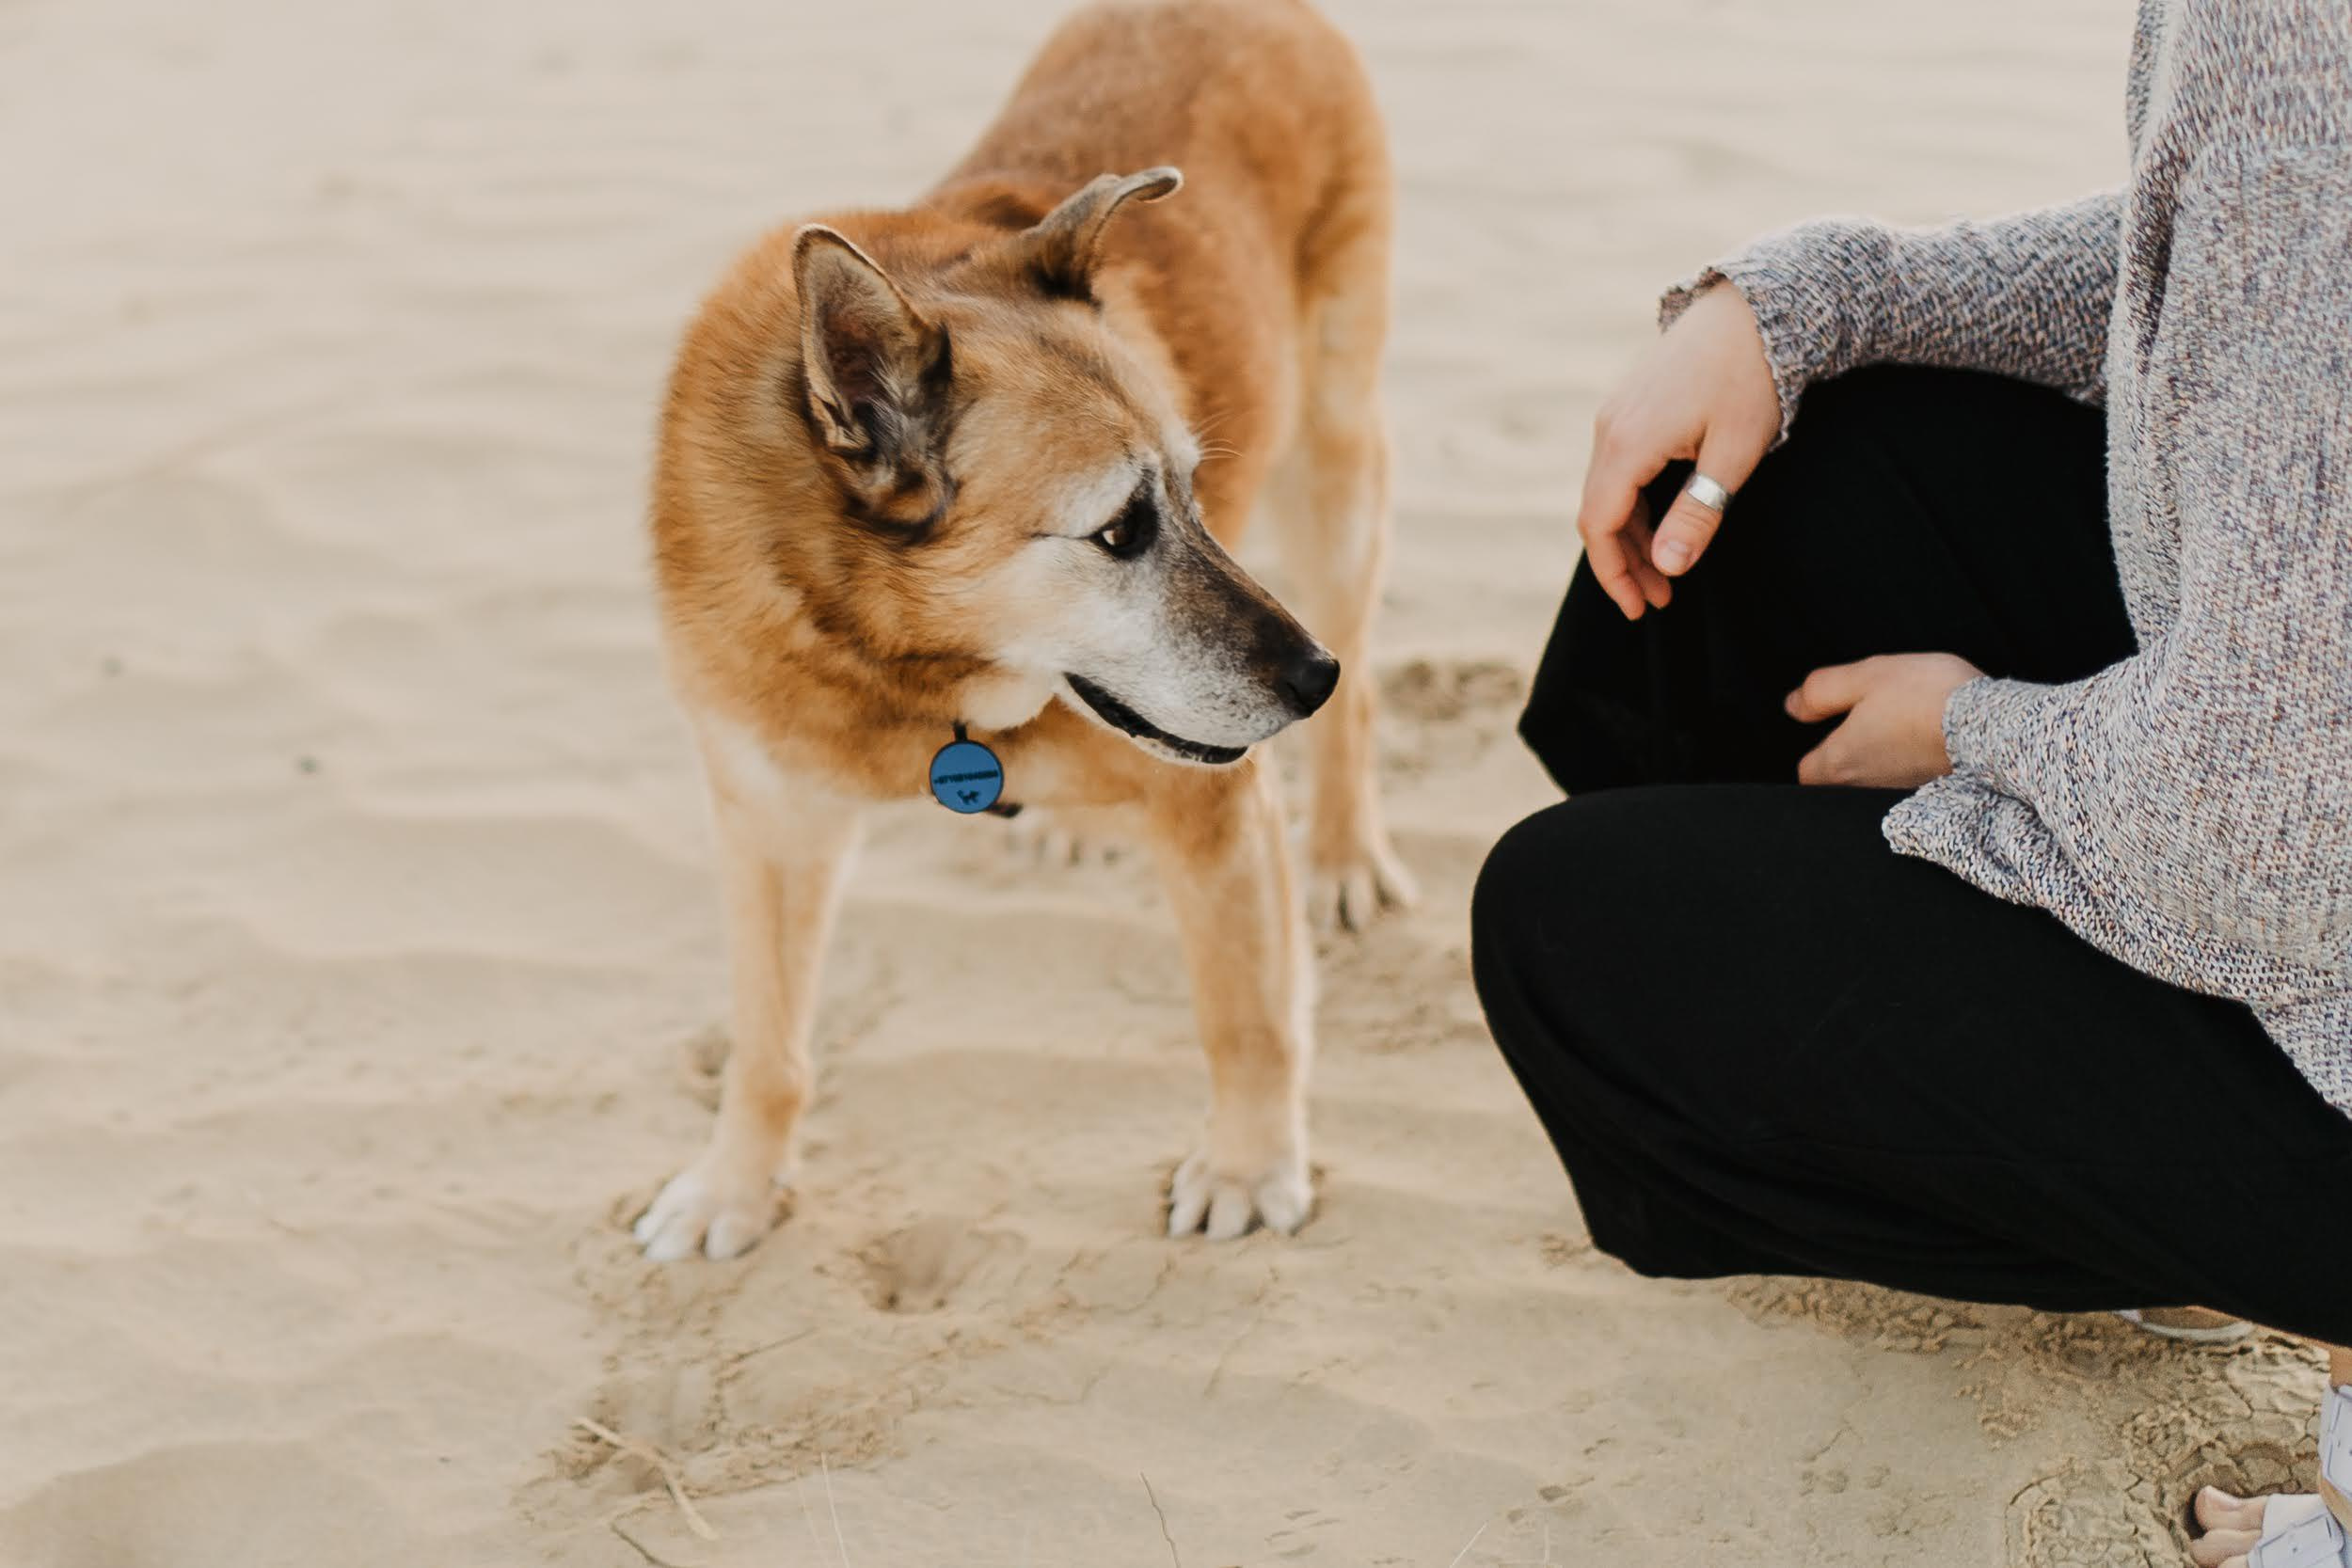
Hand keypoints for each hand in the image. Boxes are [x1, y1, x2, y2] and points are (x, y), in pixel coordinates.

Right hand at [1577, 283, 1779, 618]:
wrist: (1755, 305)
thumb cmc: (1753, 378)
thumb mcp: (1734, 454)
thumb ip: (1698, 514)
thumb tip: (1668, 568)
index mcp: (1628, 443)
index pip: (1599, 525)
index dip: (1615, 574)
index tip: (1643, 609)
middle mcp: (1609, 427)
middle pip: (1598, 511)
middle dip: (1625, 561)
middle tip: (1662, 597)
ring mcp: (1615, 411)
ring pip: (1606, 489)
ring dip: (1630, 533)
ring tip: (1667, 565)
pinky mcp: (1629, 403)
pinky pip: (1617, 464)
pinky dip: (1632, 501)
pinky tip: (1663, 518)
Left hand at [1785, 654, 1983, 787]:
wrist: (1991, 724)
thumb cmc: (1926, 695)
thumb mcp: (1865, 676)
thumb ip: (1821, 692)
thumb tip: (1793, 706)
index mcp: (1839, 763)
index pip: (1806, 772)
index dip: (1814, 749)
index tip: (1832, 726)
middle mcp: (1863, 788)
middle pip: (1839, 778)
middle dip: (1846, 753)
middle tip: (1869, 720)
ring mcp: (1896, 795)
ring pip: (1873, 778)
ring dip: (1880, 755)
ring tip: (1902, 724)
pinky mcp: (1927, 794)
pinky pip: (1904, 780)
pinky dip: (1908, 762)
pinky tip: (1924, 738)